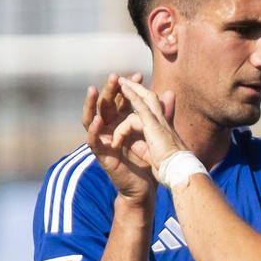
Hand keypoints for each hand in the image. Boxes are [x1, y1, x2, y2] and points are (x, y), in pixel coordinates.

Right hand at [83, 73, 159, 202]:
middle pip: (105, 104)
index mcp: (121, 121)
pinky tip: (97, 120)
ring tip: (93, 89)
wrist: (146, 186)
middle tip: (115, 76)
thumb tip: (169, 92)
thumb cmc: (150, 159)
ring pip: (90, 118)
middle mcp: (109, 128)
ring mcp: (103, 140)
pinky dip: (93, 130)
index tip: (139, 74)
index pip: (122, 99)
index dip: (129, 86)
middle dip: (109, 89)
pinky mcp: (101, 154)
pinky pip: (92, 140)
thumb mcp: (156, 132)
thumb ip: (162, 113)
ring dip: (91, 104)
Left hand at [116, 78, 196, 181]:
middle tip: (126, 81)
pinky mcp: (153, 124)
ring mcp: (159, 121)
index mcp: (163, 127)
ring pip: (146, 97)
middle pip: (150, 98)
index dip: (143, 100)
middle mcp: (162, 121)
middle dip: (138, 88)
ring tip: (120, 81)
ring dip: (132, 88)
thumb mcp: (155, 153)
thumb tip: (137, 145)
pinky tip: (123, 88)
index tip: (134, 95)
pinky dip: (131, 95)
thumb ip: (146, 146)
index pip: (153, 109)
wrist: (177, 171)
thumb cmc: (168, 167)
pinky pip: (140, 105)